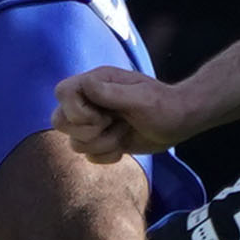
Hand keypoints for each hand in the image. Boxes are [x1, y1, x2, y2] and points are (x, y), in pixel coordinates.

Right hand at [53, 66, 194, 164]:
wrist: (180, 121)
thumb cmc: (164, 105)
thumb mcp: (141, 98)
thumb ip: (110, 93)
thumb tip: (85, 85)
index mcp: (96, 82)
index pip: (62, 92)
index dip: (75, 110)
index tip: (101, 115)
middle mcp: (90, 101)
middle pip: (59, 120)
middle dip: (87, 131)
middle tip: (111, 124)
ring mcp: (95, 122)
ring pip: (75, 143)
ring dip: (103, 144)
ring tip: (123, 132)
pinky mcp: (102, 140)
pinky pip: (89, 156)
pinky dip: (107, 155)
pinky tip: (124, 145)